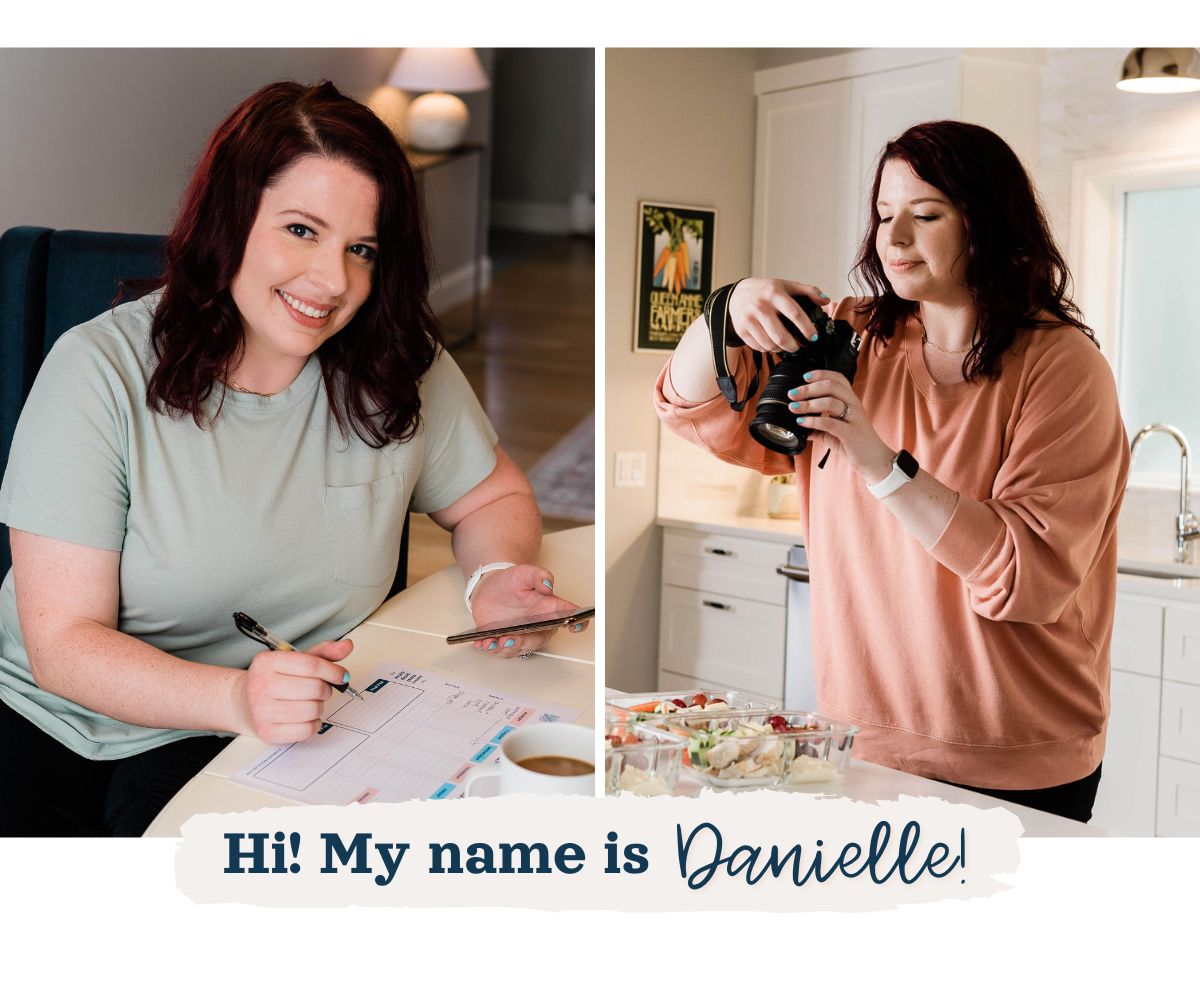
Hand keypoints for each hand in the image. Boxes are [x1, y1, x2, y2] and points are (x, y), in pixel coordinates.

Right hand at [232, 638, 353, 743]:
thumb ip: (322, 653)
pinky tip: (305, 716)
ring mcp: (262, 711)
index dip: (333, 671)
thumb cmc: (274, 680)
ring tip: (310, 702)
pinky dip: (313, 723)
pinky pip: (306, 730)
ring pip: (313, 709)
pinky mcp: (268, 732)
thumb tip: (346, 646)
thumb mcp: (295, 660)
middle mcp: (261, 685)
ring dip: (319, 706)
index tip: (341, 675)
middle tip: (320, 689)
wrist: (243, 703)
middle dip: (326, 689)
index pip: (311, 665)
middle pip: (315, 688)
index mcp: (267, 662)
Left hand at [469, 564, 586, 658]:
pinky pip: (499, 649)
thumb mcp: (524, 573)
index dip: (578, 623)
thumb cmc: (511, 582)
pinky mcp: (503, 640)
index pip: (570, 617)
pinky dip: (490, 648)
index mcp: (549, 609)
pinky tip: (482, 642)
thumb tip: (548, 585)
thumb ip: (539, 576)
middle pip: (538, 641)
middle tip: (511, 638)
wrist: (489, 588)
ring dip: (505, 648)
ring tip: (493, 641)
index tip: (573, 626)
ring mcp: (521, 635)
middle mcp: (537, 626)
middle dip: (525, 643)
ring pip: (518, 649)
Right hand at [729, 278, 829, 352]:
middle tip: (798, 346)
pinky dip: (768, 349)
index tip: (813, 337)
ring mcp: (748, 319)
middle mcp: (760, 306)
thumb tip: (826, 300)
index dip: (806, 328)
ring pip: (769, 344)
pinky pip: (758, 347)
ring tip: (785, 345)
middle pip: (780, 336)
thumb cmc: (765, 290)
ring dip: (781, 349)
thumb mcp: (787, 285)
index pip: (794, 313)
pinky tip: (772, 343)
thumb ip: (809, 291)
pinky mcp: (741, 330)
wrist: (737, 294)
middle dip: (793, 346)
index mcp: (774, 293)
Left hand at [786, 370, 894, 482]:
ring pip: (830, 402)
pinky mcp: (851, 433)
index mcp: (851, 401)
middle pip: (831, 386)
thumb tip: (800, 426)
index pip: (838, 379)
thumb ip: (818, 427)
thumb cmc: (855, 444)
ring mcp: (854, 418)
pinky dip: (813, 421)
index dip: (821, 374)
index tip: (805, 377)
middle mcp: (854, 405)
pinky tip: (802, 422)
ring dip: (808, 404)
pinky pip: (830, 423)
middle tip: (792, 394)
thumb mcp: (835, 432)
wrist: (875, 461)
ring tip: (794, 408)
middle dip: (809, 388)